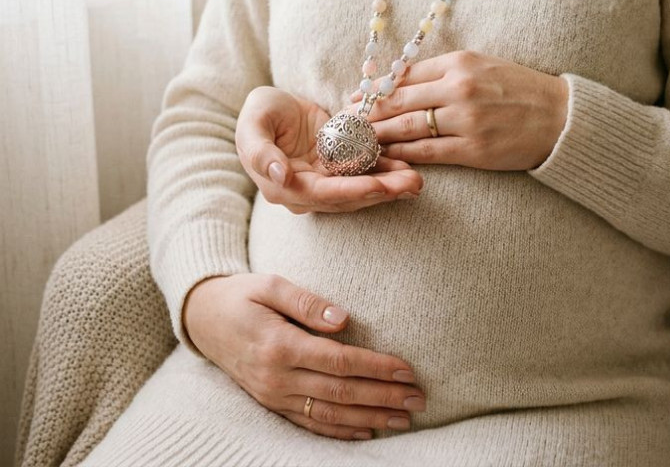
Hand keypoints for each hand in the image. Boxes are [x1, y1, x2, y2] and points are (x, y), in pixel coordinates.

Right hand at [184, 274, 425, 439]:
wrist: (201, 319)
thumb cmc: (241, 296)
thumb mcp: (270, 285)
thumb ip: (306, 301)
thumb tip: (343, 319)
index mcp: (280, 345)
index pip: (339, 362)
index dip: (376, 367)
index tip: (408, 370)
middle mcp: (277, 377)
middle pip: (340, 393)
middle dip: (383, 398)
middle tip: (419, 400)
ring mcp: (273, 395)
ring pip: (328, 414)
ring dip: (369, 419)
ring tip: (403, 419)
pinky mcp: (271, 404)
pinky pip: (309, 424)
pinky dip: (339, 431)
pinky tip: (367, 432)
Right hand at [235, 86, 423, 213]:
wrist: (273, 107)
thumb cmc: (259, 113)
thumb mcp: (253, 123)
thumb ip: (259, 151)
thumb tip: (279, 176)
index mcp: (283, 186)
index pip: (322, 194)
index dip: (352, 191)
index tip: (378, 186)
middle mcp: (306, 191)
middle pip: (348, 197)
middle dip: (381, 192)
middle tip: (412, 184)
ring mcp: (325, 182)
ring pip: (361, 190)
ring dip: (390, 187)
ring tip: (417, 181)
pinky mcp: (339, 170)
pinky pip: (366, 173)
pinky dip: (387, 172)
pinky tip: (408, 169)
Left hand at [353, 51, 567, 170]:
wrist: (561, 117)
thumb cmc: (522, 90)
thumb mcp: (484, 66)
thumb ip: (445, 72)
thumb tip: (402, 81)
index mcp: (460, 63)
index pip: (404, 75)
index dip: (374, 89)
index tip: (355, 98)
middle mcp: (460, 88)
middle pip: (398, 101)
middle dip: (367, 113)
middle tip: (345, 123)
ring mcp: (466, 120)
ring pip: (407, 128)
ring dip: (378, 135)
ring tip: (358, 142)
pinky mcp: (474, 149)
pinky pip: (427, 152)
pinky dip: (403, 154)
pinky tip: (387, 157)